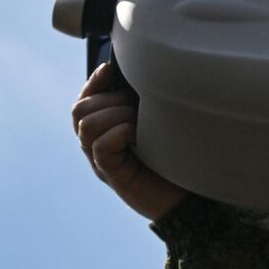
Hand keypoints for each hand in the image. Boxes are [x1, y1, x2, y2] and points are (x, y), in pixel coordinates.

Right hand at [74, 62, 186, 219]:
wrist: (188, 199)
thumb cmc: (175, 159)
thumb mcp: (158, 125)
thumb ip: (143, 106)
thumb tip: (137, 76)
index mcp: (105, 131)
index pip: (84, 102)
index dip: (93, 83)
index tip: (110, 69)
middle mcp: (97, 146)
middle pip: (80, 111)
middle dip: (108, 99)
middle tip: (138, 107)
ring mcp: (102, 162)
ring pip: (86, 125)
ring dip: (115, 114)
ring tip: (140, 123)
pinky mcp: (113, 175)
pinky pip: (100, 147)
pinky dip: (119, 133)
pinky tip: (137, 135)